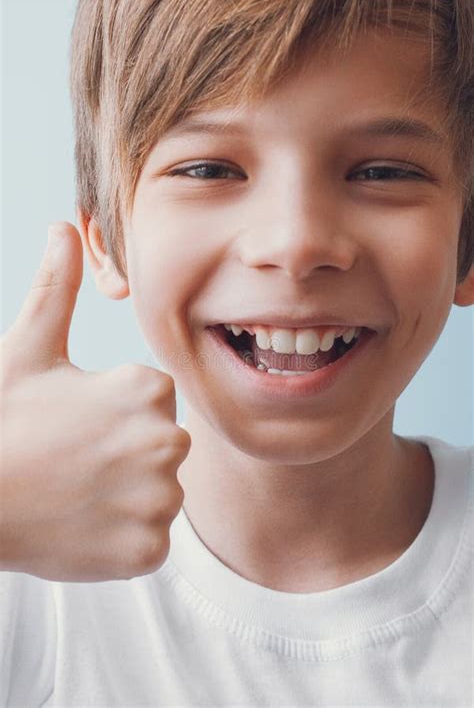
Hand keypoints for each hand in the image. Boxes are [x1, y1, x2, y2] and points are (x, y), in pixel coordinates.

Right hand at [0, 222, 190, 581]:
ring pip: (159, 495)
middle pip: (164, 447)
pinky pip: (149, 542)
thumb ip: (57, 289)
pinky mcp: (146, 552)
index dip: (115, 411)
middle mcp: (166, 443)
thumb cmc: (2, 420)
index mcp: (147, 390)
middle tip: (75, 460)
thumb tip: (63, 228)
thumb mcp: (27, 349)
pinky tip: (82, 527)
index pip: (156, 400)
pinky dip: (122, 540)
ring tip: (76, 492)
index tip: (78, 422)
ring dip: (127, 498)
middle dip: (128, 453)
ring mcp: (157, 502)